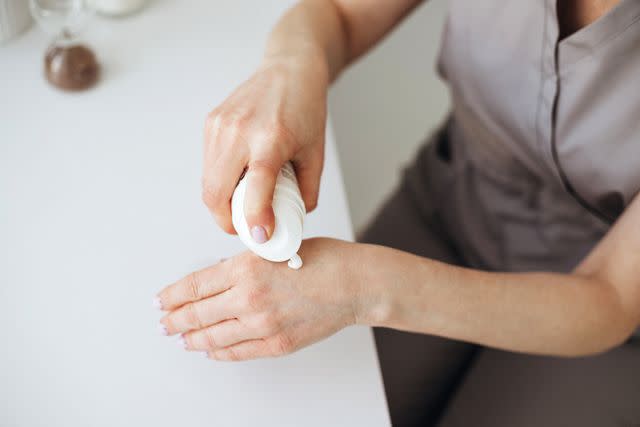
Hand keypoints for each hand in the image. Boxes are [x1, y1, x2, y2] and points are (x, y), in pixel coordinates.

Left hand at [155, 238, 361, 360]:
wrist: (356, 284)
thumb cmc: (324, 259)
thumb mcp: (274, 249)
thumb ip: (243, 266)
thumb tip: (219, 280)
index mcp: (245, 268)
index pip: (194, 286)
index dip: (172, 295)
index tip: (161, 300)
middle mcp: (249, 299)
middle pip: (197, 314)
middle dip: (175, 320)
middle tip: (163, 322)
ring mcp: (262, 325)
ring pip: (213, 337)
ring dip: (192, 339)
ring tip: (181, 338)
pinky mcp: (276, 344)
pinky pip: (237, 352)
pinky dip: (219, 352)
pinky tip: (210, 349)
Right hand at [202, 55, 327, 242]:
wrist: (289, 69)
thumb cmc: (305, 108)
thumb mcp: (316, 153)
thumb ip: (307, 190)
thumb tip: (292, 221)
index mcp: (272, 138)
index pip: (255, 186)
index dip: (255, 217)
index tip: (262, 236)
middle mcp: (240, 130)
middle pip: (216, 193)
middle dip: (227, 221)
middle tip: (246, 227)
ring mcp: (221, 126)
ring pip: (208, 183)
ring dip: (221, 204)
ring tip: (243, 205)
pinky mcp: (211, 123)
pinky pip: (208, 166)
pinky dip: (219, 182)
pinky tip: (237, 180)